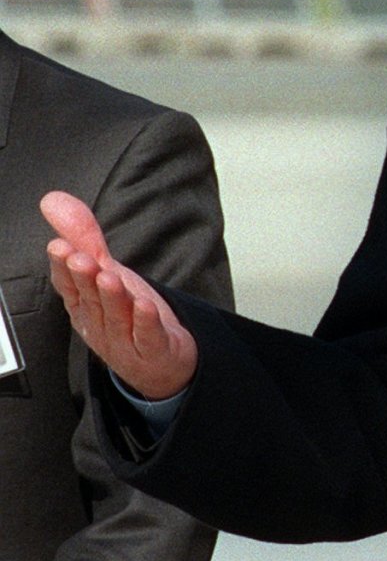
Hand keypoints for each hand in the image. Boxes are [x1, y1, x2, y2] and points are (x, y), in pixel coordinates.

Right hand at [42, 191, 197, 398]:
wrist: (160, 360)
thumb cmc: (128, 314)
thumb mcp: (105, 271)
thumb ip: (83, 236)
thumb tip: (53, 200)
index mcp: (85, 303)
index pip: (70, 284)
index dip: (64, 266)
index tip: (59, 246)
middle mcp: (100, 322)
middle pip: (91, 298)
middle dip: (84, 277)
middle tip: (80, 258)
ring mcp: (125, 339)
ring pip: (116, 316)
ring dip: (111, 297)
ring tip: (109, 276)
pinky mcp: (154, 350)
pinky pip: (148, 336)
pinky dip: (145, 322)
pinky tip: (145, 306)